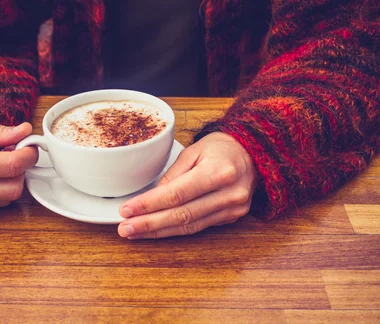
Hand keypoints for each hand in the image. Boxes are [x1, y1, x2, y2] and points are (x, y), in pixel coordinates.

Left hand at [117, 132, 255, 238]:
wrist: (254, 153)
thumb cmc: (222, 147)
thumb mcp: (194, 150)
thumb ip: (173, 175)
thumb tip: (150, 198)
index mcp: (218, 171)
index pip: (176, 194)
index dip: (149, 205)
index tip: (127, 210)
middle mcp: (228, 193)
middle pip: (181, 215)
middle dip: (149, 224)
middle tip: (125, 228)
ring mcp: (233, 209)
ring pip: (189, 226)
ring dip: (158, 231)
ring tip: (135, 232)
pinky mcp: (232, 218)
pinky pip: (198, 227)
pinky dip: (175, 230)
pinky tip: (157, 230)